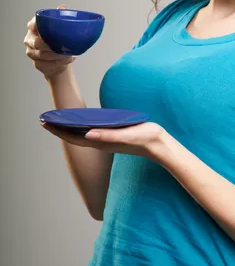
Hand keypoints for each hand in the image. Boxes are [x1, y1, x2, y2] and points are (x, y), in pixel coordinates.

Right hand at [24, 4, 76, 78]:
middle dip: (52, 46)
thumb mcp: (59, 27)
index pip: (33, 25)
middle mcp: (30, 40)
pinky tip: (68, 59)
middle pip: (37, 43)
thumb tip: (62, 7)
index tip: (53, 29)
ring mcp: (31, 53)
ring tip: (70, 53)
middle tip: (65, 46)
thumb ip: (59, 17)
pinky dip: (60, 63)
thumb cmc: (57, 40)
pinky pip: (47, 65)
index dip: (41, 27)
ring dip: (58, 55)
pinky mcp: (37, 64)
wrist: (59, 59)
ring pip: (43, 55)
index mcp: (33, 27)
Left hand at [40, 120, 166, 161]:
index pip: (73, 137)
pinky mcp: (113, 136)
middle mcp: (101, 142)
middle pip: (74, 136)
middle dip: (59, 128)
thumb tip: (87, 134)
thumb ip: (108, 136)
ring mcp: (106, 140)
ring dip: (68, 127)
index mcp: (101, 142)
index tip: (45, 122)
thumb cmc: (144, 140)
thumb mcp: (127, 136)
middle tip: (45, 119)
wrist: (159, 146)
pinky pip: (91, 131)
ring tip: (58, 119)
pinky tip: (80, 121)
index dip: (58, 131)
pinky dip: (80, 126)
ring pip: (81, 134)